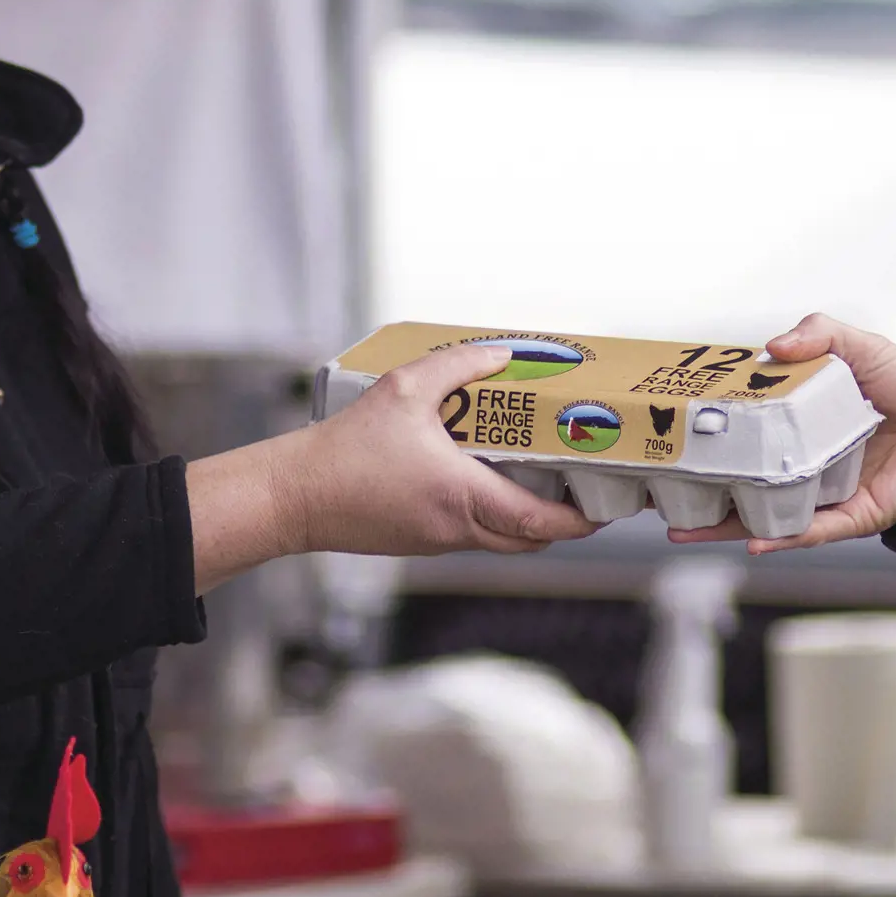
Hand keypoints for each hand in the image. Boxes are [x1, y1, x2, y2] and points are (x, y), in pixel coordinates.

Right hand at [188, 345, 596, 589]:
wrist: (294, 497)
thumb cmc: (344, 449)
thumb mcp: (403, 390)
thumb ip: (458, 366)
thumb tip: (502, 354)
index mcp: (460, 496)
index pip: (536, 521)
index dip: (577, 520)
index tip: (602, 508)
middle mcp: (454, 528)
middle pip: (528, 541)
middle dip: (562, 523)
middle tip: (581, 495)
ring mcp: (436, 541)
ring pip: (499, 541)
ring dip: (525, 520)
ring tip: (539, 481)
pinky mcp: (418, 542)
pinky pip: (470, 535)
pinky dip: (491, 517)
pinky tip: (485, 480)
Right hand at [668, 314, 895, 552]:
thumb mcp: (857, 345)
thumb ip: (817, 334)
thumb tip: (770, 346)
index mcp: (801, 423)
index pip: (746, 432)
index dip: (709, 436)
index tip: (667, 436)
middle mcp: (807, 461)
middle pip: (743, 481)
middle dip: (701, 493)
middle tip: (659, 493)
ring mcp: (828, 492)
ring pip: (767, 514)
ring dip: (726, 526)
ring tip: (682, 530)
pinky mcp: (857, 515)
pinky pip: (813, 530)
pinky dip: (783, 536)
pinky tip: (752, 542)